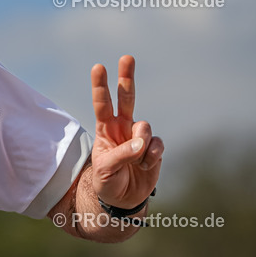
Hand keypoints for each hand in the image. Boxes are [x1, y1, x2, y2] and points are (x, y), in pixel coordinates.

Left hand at [90, 56, 163, 208]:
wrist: (123, 199)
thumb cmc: (108, 182)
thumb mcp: (106, 170)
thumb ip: (122, 154)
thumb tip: (143, 142)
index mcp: (105, 129)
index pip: (102, 104)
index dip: (100, 86)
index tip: (98, 67)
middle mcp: (122, 127)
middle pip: (126, 97)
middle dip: (126, 77)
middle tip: (126, 57)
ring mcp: (139, 136)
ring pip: (144, 127)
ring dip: (141, 145)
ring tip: (136, 161)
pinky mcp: (154, 147)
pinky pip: (157, 145)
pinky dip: (153, 157)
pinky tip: (146, 165)